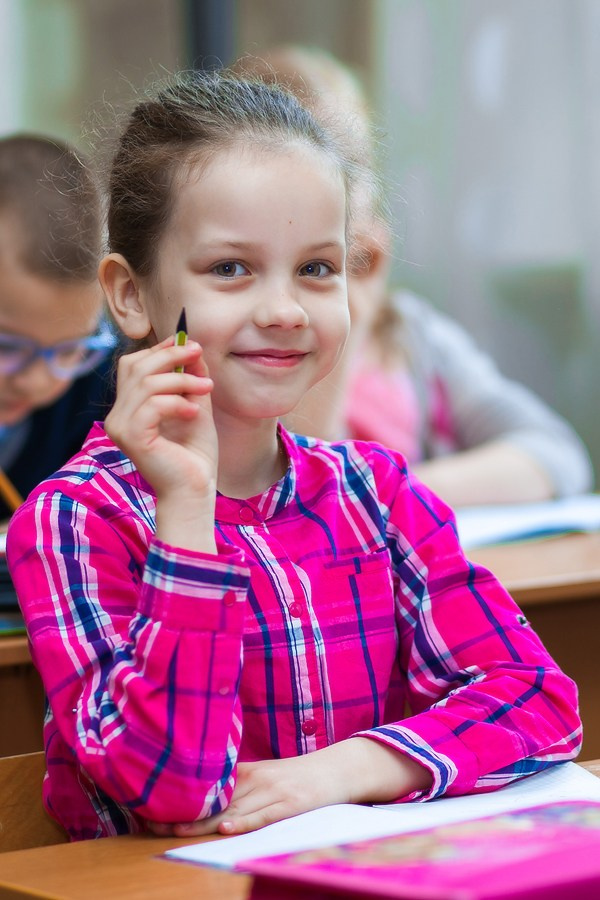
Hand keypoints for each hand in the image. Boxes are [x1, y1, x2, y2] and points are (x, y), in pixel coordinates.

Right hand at [105, 337, 217, 550]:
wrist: (194, 491)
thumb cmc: (193, 455)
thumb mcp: (195, 406)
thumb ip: (191, 379)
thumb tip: (191, 347)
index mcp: (128, 408)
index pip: (132, 365)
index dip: (159, 349)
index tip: (189, 344)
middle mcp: (118, 416)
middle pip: (136, 367)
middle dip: (171, 355)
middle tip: (199, 352)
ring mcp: (120, 427)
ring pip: (146, 384)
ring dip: (182, 380)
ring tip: (206, 388)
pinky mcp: (131, 437)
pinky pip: (152, 405)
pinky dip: (176, 402)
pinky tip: (193, 412)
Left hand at [146, 738, 431, 836]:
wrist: (338, 769)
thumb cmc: (297, 777)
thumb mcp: (265, 775)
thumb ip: (237, 784)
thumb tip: (202, 796)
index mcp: (246, 772)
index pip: (206, 788)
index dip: (178, 800)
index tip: (149, 809)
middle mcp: (256, 779)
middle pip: (214, 801)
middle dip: (182, 815)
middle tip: (151, 823)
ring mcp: (274, 791)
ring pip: (233, 809)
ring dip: (203, 822)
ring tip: (175, 831)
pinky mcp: (291, 803)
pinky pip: (264, 815)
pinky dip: (245, 821)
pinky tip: (225, 827)